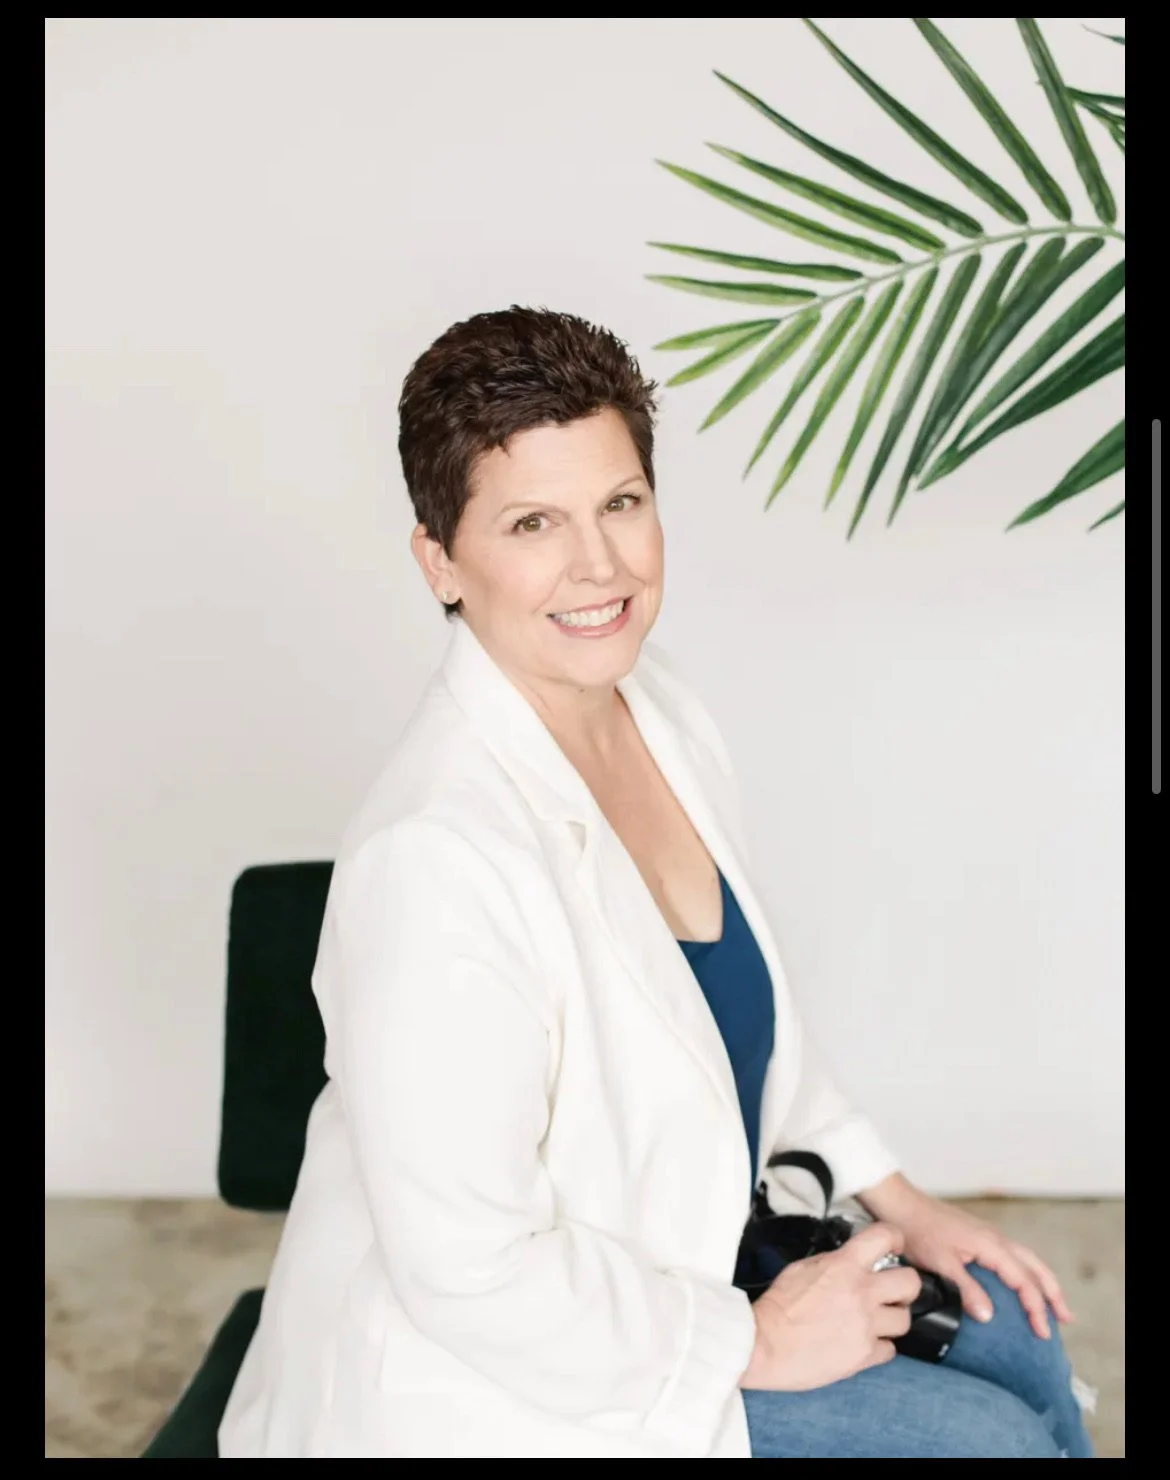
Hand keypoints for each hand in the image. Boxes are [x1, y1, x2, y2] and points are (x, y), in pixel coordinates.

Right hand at [739, 1221, 922, 1391]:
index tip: (892, 1248)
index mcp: (846, 1265)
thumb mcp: (802, 1267)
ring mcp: (867, 1326)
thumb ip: (833, 1263)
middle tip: (891, 1291)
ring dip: (892, 1319)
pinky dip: (879, 1347)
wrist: (764, 1344)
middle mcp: (863, 1293)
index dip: (894, 1239)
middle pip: (911, 1283)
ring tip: (876, 1321)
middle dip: (904, 1286)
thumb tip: (849, 1263)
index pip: (885, 1236)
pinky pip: (889, 1350)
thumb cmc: (778, 1304)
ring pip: (905, 1320)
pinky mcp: (865, 1356)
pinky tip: (863, 1343)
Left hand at [858, 1175, 1074, 1340]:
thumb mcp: (941, 1263)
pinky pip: (1014, 1256)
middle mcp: (996, 1238)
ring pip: (1027, 1259)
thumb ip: (966, 1289)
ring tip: (1053, 1304)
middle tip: (1065, 1319)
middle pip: (1035, 1267)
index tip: (1043, 1332)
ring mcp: (989, 1235)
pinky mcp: (980, 1236)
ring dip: (1043, 1281)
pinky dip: (1027, 1272)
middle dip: (1053, 1293)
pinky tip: (1021, 1283)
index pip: (1024, 1281)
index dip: (1037, 1308)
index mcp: (991, 1245)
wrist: (901, 1205)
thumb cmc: (918, 1231)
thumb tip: (990, 1316)